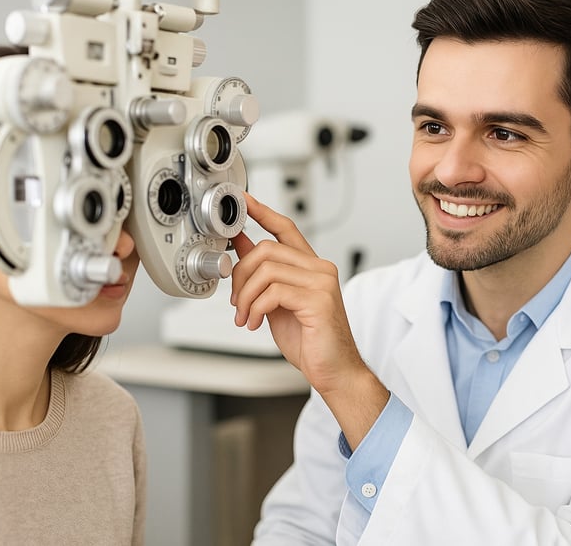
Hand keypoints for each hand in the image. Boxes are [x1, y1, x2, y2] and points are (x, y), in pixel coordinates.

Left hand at [231, 193, 388, 447]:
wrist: (334, 370)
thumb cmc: (310, 340)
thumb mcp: (277, 302)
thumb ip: (263, 275)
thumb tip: (242, 249)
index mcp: (310, 267)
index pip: (286, 228)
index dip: (262, 212)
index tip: (243, 200)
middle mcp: (319, 269)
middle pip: (267, 248)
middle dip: (240, 274)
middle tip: (236, 300)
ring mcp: (321, 283)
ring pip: (267, 269)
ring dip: (246, 296)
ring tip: (245, 316)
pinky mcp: (318, 300)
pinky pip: (274, 292)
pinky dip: (256, 308)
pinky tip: (255, 323)